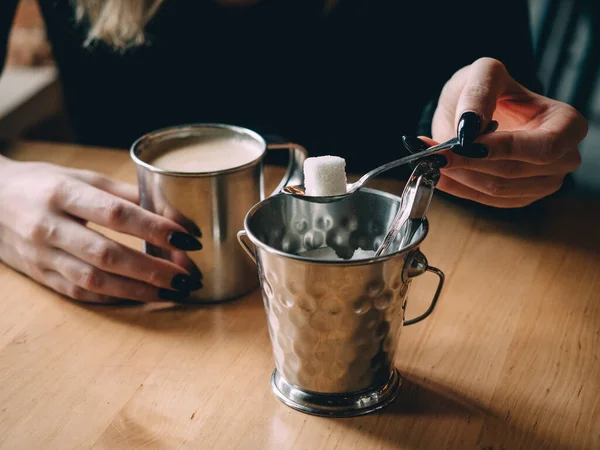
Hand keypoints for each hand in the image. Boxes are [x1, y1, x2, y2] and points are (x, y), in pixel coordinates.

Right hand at [0, 159, 202, 302]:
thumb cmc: (42, 184)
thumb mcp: (81, 177)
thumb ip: (124, 194)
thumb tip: (171, 211)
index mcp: (62, 194)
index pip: (116, 214)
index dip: (156, 228)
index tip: (190, 238)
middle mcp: (48, 227)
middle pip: (108, 254)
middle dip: (154, 269)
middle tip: (190, 276)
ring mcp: (41, 256)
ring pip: (94, 281)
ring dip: (139, 290)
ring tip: (175, 292)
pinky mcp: (39, 277)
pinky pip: (80, 294)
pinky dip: (114, 297)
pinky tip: (142, 297)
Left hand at [408, 57, 587, 207]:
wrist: (474, 110)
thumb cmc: (488, 88)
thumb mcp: (484, 74)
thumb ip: (479, 93)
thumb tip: (470, 127)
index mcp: (567, 125)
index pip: (542, 148)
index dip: (502, 149)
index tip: (464, 142)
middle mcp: (562, 159)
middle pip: (513, 172)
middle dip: (469, 162)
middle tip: (435, 151)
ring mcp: (541, 183)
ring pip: (495, 190)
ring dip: (458, 174)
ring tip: (431, 156)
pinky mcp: (516, 198)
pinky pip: (482, 200)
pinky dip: (454, 186)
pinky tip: (436, 171)